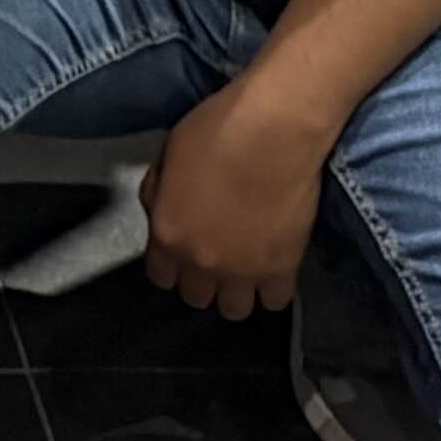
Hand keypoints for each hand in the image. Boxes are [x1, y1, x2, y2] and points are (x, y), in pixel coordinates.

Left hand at [138, 78, 325, 318]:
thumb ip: (158, 194)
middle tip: (217, 253)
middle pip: (196, 297)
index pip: (159, 277)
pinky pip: (275, 302)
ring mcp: (243, 272)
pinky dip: (274, 288)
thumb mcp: (167, 155)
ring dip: (237, 290)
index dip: (171, 264)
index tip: (184, 251)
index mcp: (167, 234)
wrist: (273, 131)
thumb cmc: (217, 131)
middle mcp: (201, 262)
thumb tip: (161, 213)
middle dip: (203, 278)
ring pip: (234, 310)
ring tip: (246, 266)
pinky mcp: (282, 270)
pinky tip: (273, 265)